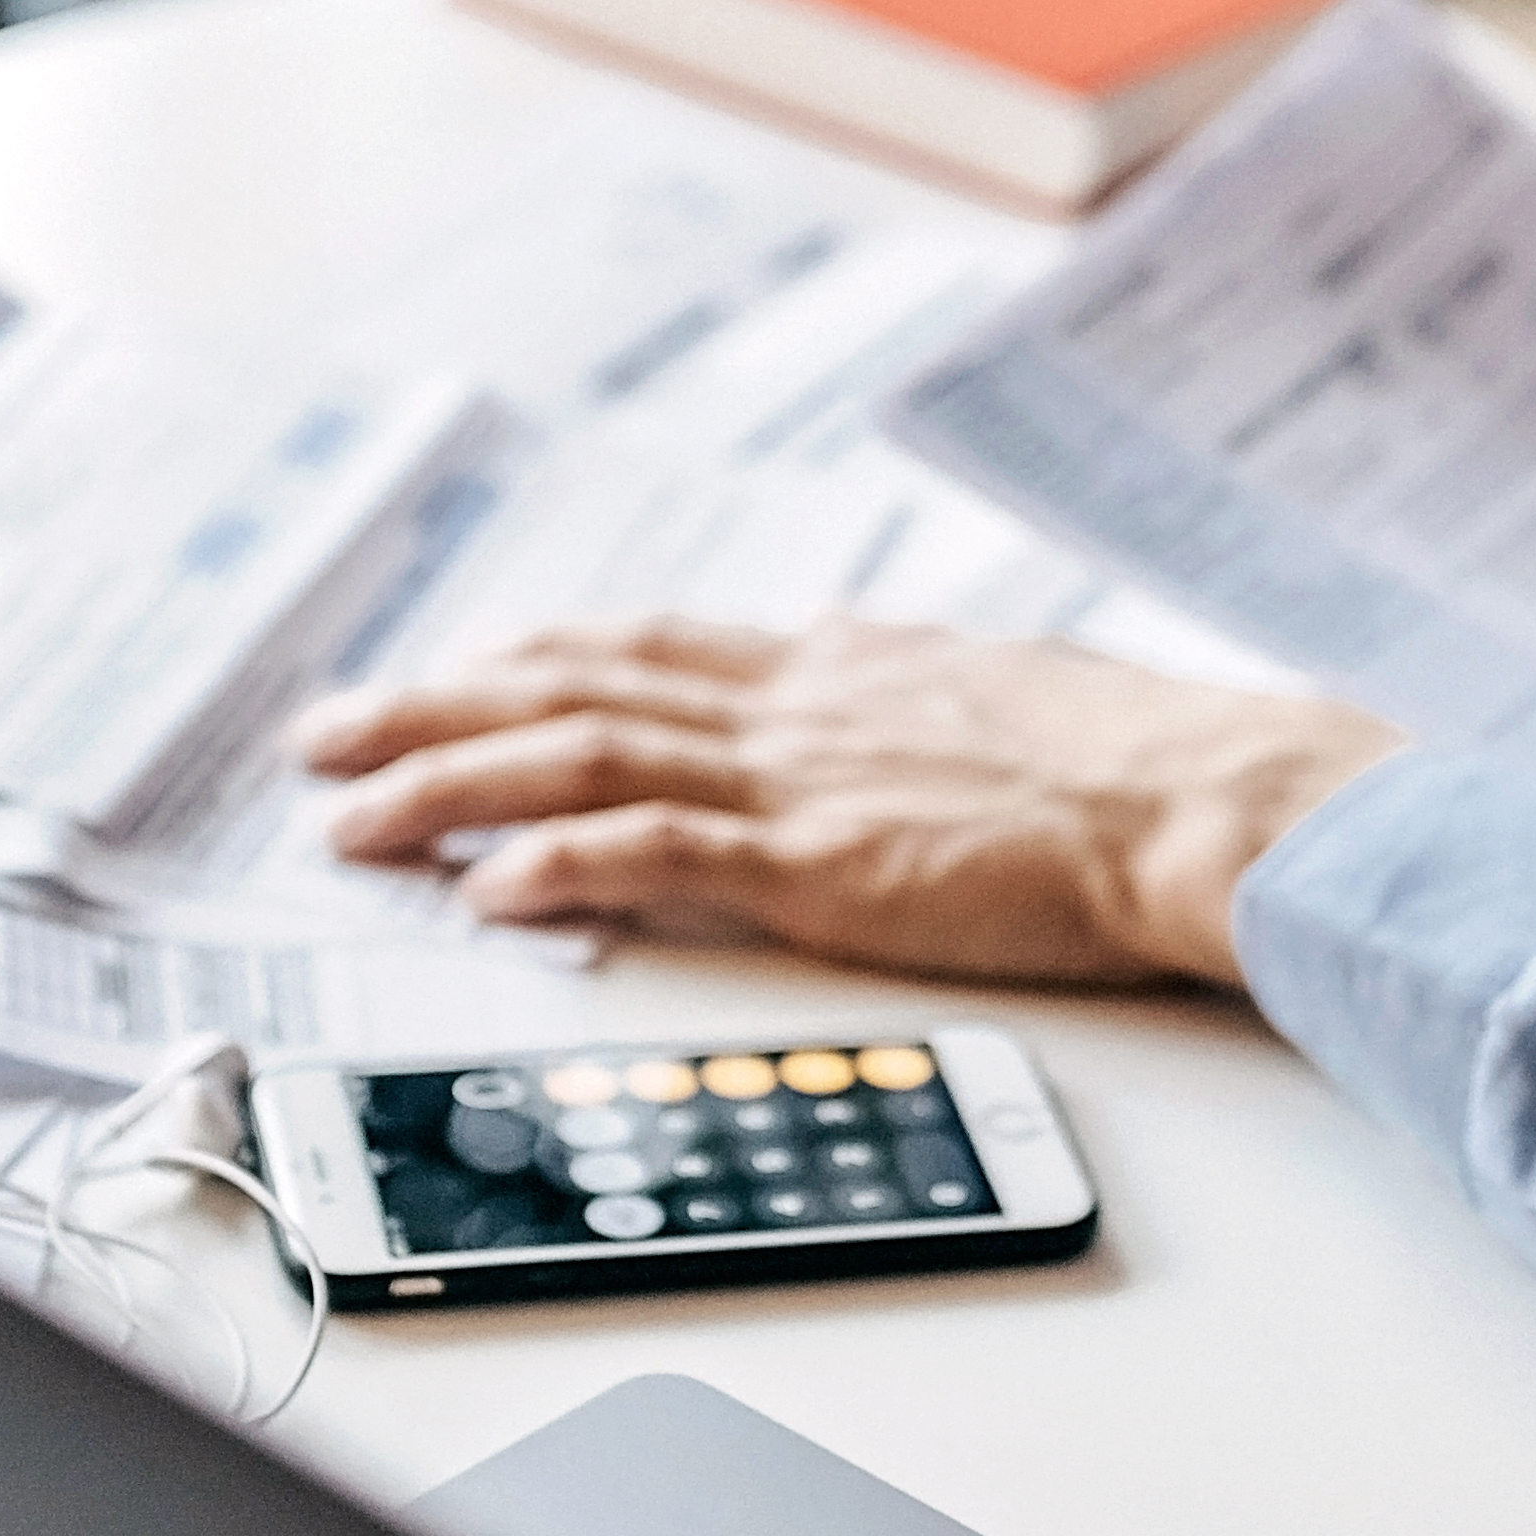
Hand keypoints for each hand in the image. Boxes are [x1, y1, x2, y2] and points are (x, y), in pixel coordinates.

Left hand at [296, 619, 1402, 992]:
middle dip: (435, 707)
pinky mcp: (822, 863)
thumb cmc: (1142, 762)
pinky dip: (556, 861)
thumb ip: (914, 687)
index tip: (451, 673)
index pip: (648, 648)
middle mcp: (798, 702)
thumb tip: (871, 665)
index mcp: (842, 665)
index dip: (529, 660)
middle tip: (327, 735)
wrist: (1208, 798)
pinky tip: (483, 887)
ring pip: (580, 757)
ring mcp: (802, 778)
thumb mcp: (1003, 690)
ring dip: (449, 782)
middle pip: (573, 685)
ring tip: (352, 813)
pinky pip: (657, 852)